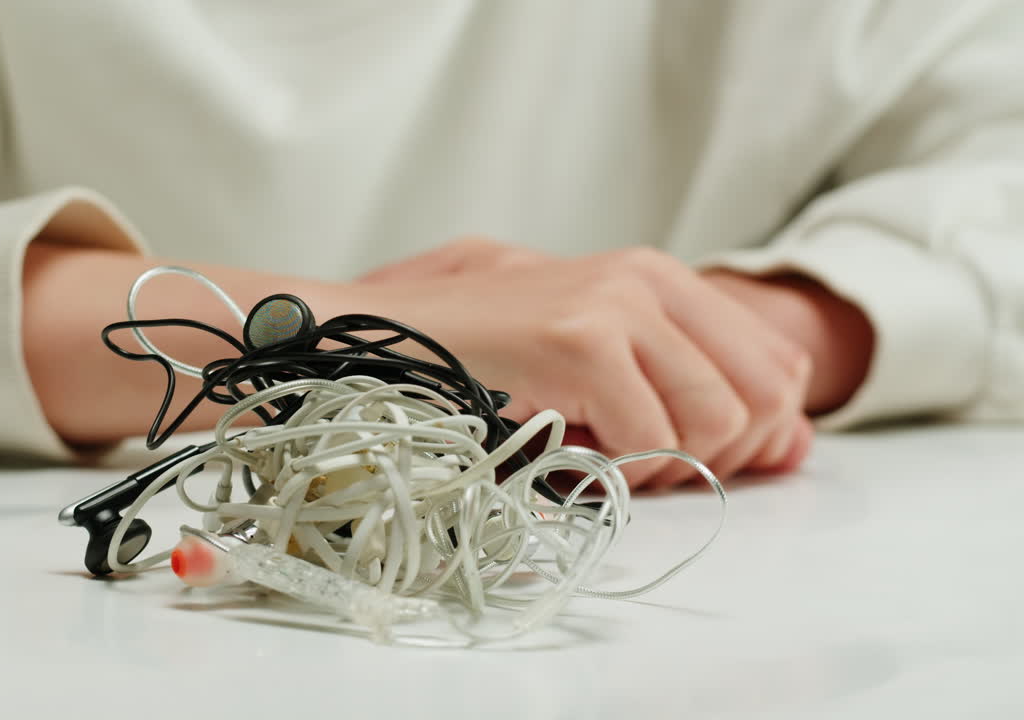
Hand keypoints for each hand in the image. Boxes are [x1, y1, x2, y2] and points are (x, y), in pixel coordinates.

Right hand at [359, 239, 816, 488]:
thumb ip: (693, 388)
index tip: (694, 458)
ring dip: (661, 466)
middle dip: (718, 456)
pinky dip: (615, 466)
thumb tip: (797, 444)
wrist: (390, 333)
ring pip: (715, 421)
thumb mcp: (600, 359)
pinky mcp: (581, 337)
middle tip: (643, 464)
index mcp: (661, 277)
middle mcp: (651, 279)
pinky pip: (647, 433)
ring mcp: (618, 303)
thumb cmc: (486, 353)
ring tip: (597, 454)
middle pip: (766, 397)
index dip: (760, 434)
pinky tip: (567, 449)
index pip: (779, 365)